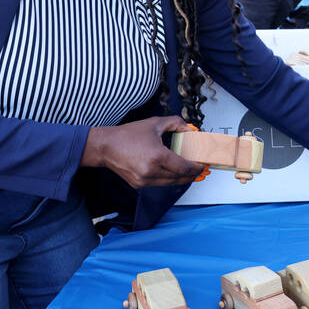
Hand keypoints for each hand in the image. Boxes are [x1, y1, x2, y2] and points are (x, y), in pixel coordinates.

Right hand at [82, 117, 206, 189]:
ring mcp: (144, 180)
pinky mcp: (139, 184)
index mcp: (157, 157)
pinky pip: (160, 183)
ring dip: (182, 178)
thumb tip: (191, 129)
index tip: (204, 164)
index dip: (197, 168)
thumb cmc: (127, 135)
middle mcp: (151, 171)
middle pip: (180, 178)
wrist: (104, 147)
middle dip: (193, 174)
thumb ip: (176, 124)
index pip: (184, 167)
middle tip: (201, 168)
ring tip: (191, 171)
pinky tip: (175, 172)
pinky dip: (170, 178)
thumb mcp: (155, 123)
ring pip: (171, 183)